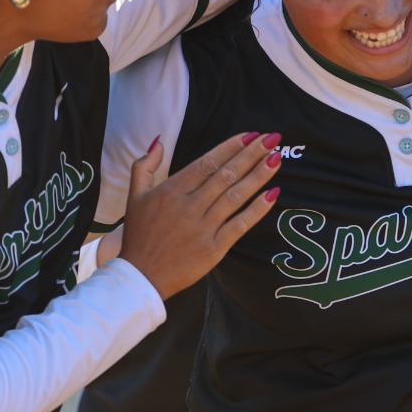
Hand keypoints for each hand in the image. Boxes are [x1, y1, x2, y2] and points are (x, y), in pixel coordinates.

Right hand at [118, 132, 280, 298]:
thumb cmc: (139, 235)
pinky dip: (257, 209)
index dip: (232, 147)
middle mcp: (190, 206)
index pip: (208, 162)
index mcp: (172, 190)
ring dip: (258, 176)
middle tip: (273, 139)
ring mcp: (203, 227)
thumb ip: (145, 166)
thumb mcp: (134, 196)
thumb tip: (158, 141)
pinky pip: (240, 224)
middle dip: (252, 154)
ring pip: (236, 196)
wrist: (141, 276)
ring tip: (277, 159)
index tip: (252, 135)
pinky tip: (273, 194)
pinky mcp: (214, 248)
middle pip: (226, 174)